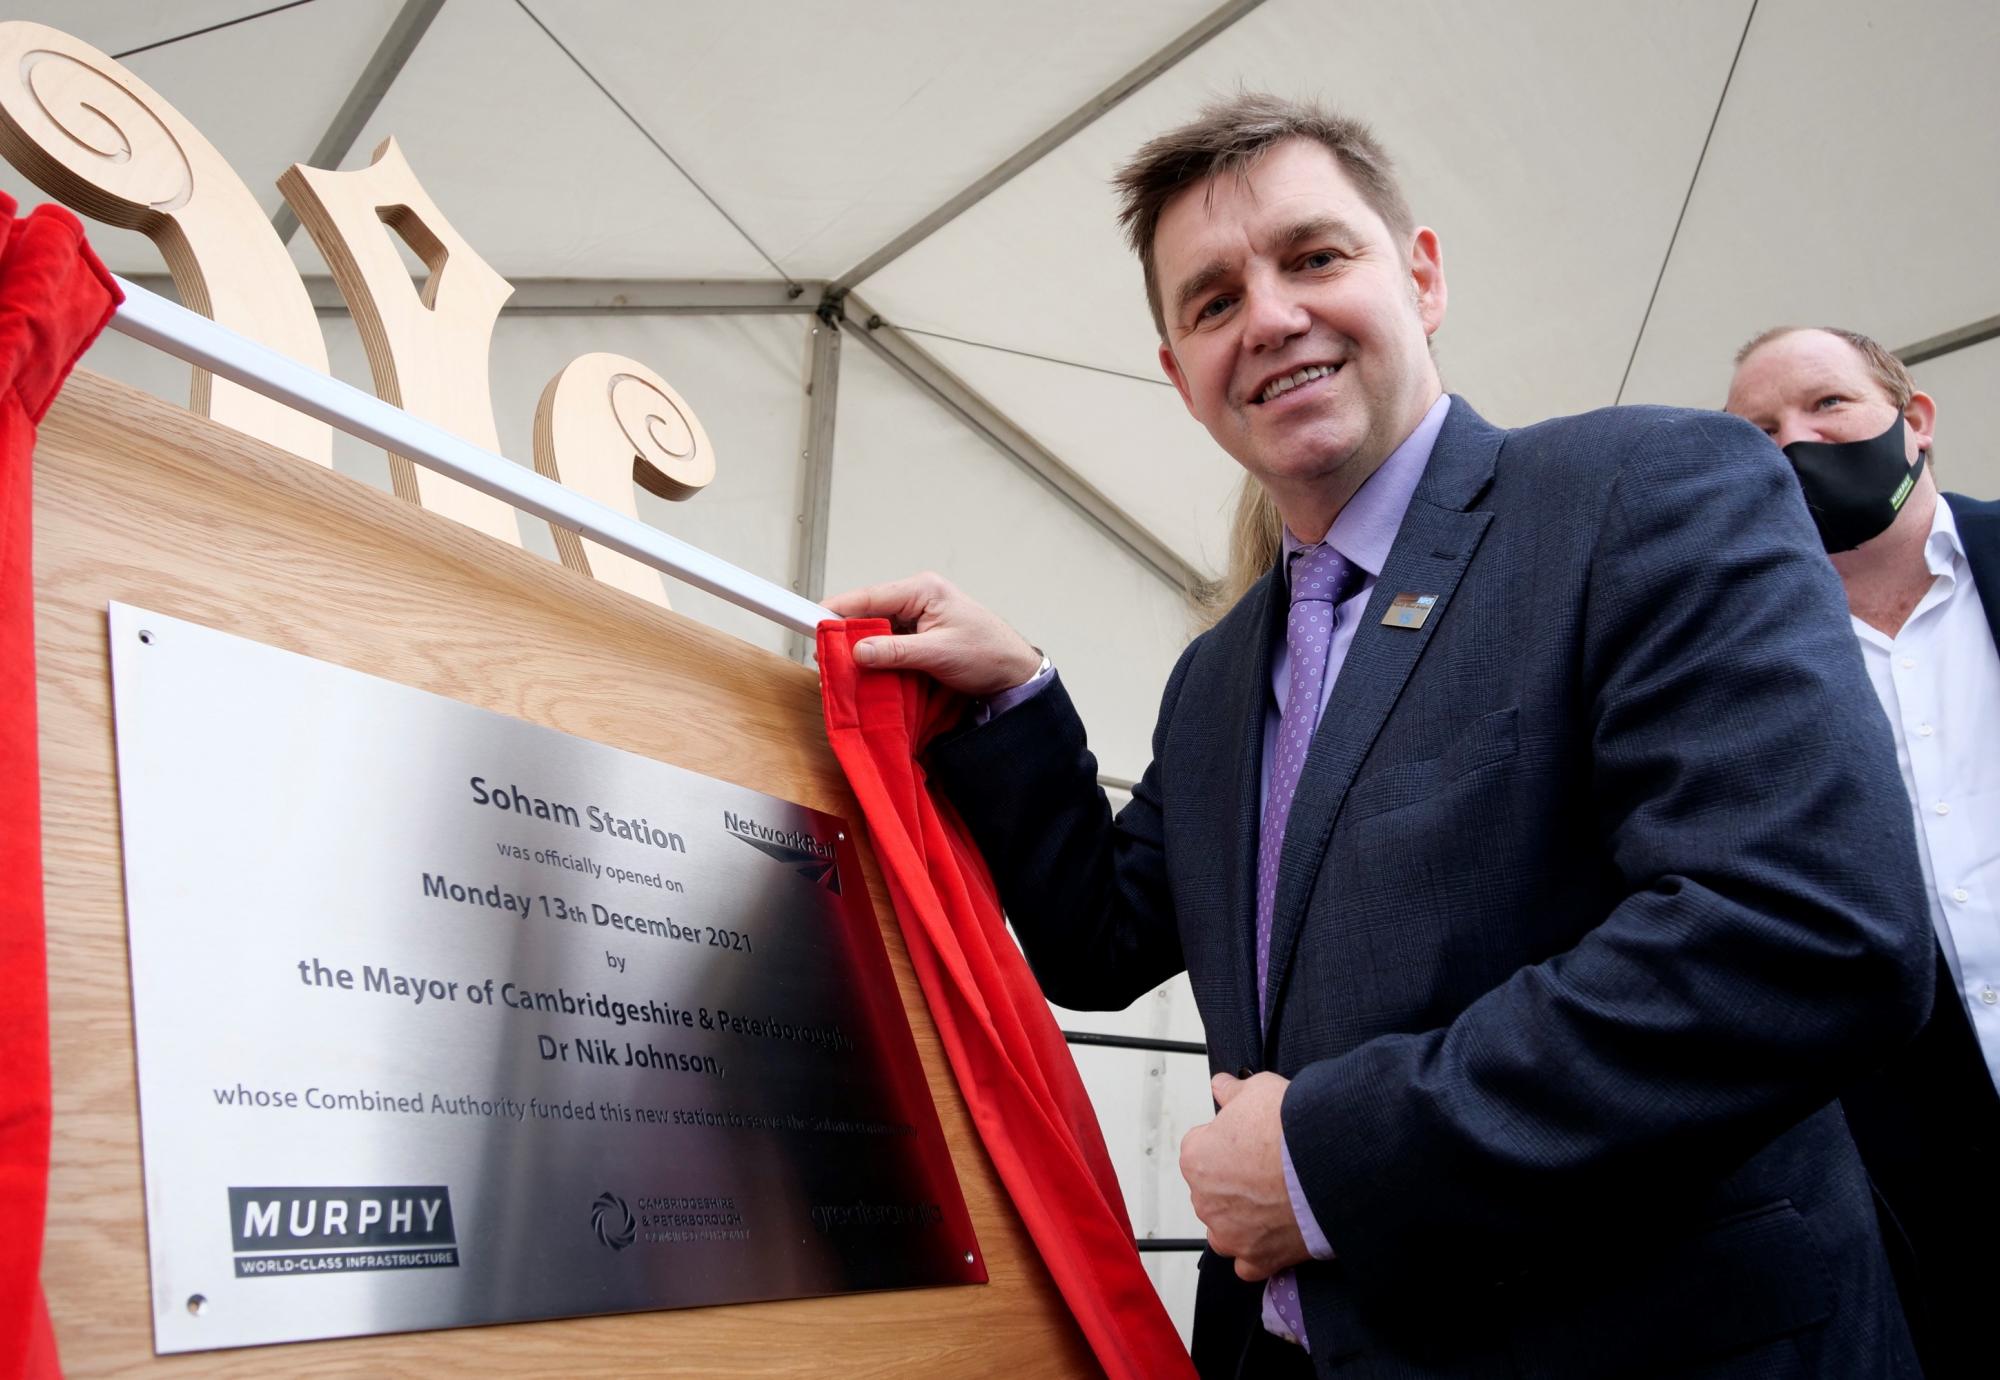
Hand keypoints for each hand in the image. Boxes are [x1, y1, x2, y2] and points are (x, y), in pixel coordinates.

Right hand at [823, 572, 1042, 698]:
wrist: (1014, 672)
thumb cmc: (987, 653)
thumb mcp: (938, 654)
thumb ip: (895, 652)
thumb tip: (857, 651)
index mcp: (922, 590)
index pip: (869, 597)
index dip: (838, 610)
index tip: (812, 623)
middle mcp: (917, 598)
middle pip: (868, 613)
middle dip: (847, 634)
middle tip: (825, 655)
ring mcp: (918, 616)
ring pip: (875, 630)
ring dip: (861, 649)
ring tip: (840, 666)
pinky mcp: (919, 635)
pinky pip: (888, 643)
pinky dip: (876, 657)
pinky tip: (864, 671)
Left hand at [1180, 1072, 1310, 1281]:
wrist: (1330, 1164)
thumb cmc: (1292, 1128)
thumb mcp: (1259, 1089)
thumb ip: (1233, 1090)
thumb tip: (1222, 1086)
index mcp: (1196, 1157)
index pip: (1203, 1147)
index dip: (1231, 1140)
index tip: (1253, 1140)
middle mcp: (1205, 1199)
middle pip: (1213, 1189)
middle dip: (1237, 1180)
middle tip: (1270, 1168)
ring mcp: (1229, 1233)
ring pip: (1225, 1227)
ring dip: (1242, 1218)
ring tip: (1276, 1200)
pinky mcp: (1256, 1259)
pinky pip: (1248, 1263)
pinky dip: (1259, 1252)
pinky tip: (1277, 1235)